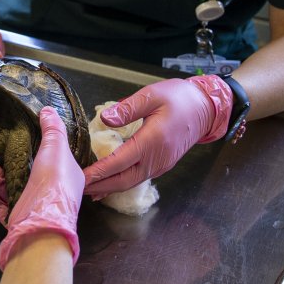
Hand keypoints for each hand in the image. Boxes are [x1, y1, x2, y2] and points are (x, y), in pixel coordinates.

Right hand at [0, 107, 85, 269]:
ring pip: (12, 187)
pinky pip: (3, 206)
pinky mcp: (18, 220)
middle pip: (29, 171)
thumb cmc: (52, 186)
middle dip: (10, 160)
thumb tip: (48, 110)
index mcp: (67, 176)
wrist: (39, 229)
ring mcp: (34, 208)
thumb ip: (52, 129)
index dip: (40, 144)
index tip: (22, 133)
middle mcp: (52, 192)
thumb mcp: (56, 150)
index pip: (54, 156)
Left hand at [82, 75, 232, 199]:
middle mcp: (156, 158)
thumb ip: (127, 108)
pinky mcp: (162, 165)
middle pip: (124, 179)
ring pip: (131, 182)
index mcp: (152, 141)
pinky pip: (138, 178)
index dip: (99, 171)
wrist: (205, 108)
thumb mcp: (152, 95)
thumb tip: (105, 119)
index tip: (82, 176)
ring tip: (90, 189)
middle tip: (78, 188)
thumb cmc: (180, 98)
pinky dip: (122, 183)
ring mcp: (161, 165)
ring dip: (110, 187)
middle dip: (100, 185)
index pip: (120, 161)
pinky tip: (110, 183)